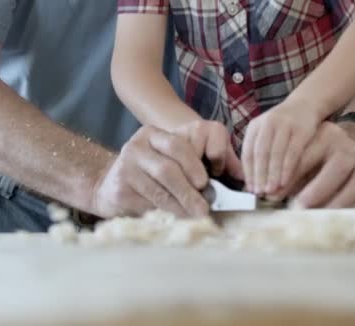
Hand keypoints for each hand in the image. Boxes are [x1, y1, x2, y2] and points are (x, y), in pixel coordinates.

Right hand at [90, 122, 241, 218]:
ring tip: (196, 216)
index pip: (178, 145)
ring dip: (181, 206)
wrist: (111, 186)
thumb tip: (243, 177)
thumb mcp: (178, 161)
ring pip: (159, 189)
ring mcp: (124, 166)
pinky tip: (176, 219)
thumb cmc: (155, 175)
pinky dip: (165, 213)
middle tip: (205, 208)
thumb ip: (209, 162)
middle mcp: (137, 146)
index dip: (194, 164)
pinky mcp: (118, 187)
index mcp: (154, 135)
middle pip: (168, 169)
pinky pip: (147, 203)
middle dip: (189, 191)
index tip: (206, 182)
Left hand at [242, 103, 318, 195]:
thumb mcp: (266, 134)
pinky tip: (285, 181)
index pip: (248, 152)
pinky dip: (287, 168)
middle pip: (260, 153)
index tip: (250, 189)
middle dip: (259, 175)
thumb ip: (258, 154)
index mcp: (255, 126)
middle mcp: (268, 123)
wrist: (306, 105)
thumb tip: (251, 184)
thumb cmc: (284, 127)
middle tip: (259, 193)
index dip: (248, 172)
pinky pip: (293, 152)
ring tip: (271, 191)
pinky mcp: (301, 129)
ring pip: (275, 153)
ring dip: (272, 174)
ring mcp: (285, 125)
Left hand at [267, 121, 354, 207]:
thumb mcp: (303, 160)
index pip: (307, 153)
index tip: (273, 193)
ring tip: (321, 217)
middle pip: (338, 165)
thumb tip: (267, 195)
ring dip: (340, 201)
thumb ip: (287, 174)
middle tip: (299, 206)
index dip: (289, 175)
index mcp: (326, 136)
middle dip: (317, 188)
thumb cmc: (318, 163)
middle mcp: (349, 148)